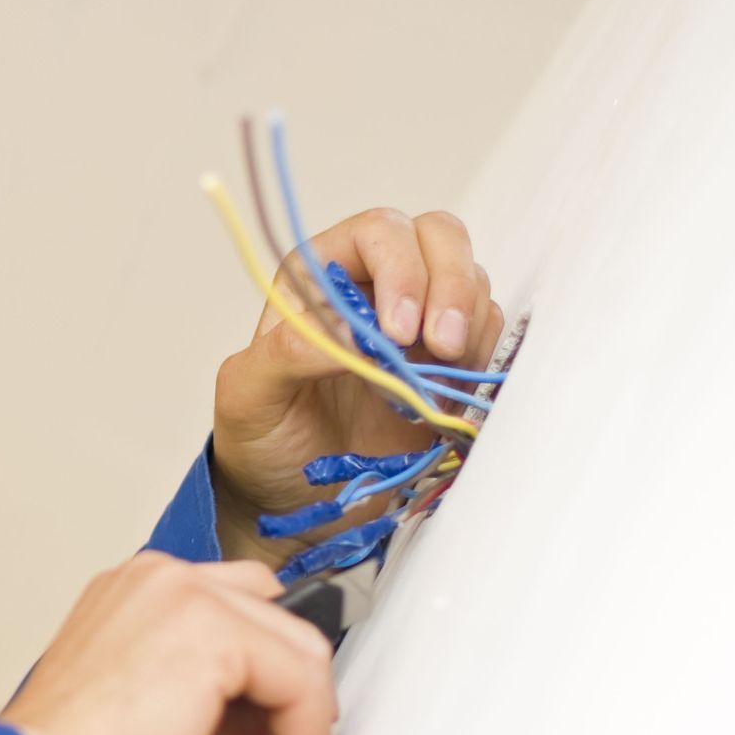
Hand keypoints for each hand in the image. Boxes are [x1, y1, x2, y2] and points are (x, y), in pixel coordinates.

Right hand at [0, 554, 334, 734]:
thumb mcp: (165, 727)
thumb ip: (227, 709)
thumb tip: (280, 724)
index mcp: (137, 595)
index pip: (242, 612)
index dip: (269, 683)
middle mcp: (160, 580)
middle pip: (280, 624)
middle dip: (296, 704)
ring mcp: (185, 595)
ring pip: (301, 653)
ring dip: (304, 734)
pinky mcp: (213, 631)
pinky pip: (304, 684)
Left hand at [212, 208, 503, 569]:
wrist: (293, 501)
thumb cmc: (262, 442)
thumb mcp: (248, 397)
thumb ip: (286, 353)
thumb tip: (350, 331)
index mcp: (317, 278)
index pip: (377, 232)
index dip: (401, 267)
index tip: (400, 331)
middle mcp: (371, 288)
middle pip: (437, 238)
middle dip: (451, 284)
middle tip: (443, 345)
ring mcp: (415, 322)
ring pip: (470, 281)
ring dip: (470, 321)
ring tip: (446, 372)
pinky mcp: (445, 363)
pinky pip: (487, 333)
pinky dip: (482, 356)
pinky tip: (451, 392)